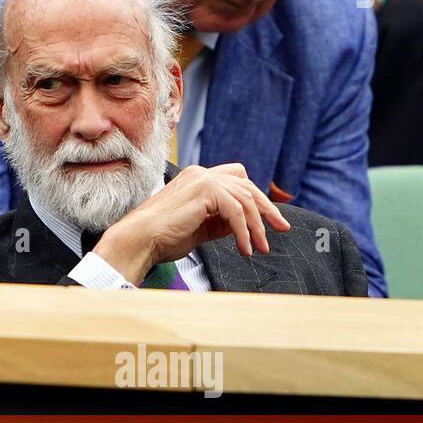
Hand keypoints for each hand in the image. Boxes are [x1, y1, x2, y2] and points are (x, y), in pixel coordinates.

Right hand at [92, 164, 290, 284]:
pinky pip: (236, 212)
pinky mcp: (205, 191)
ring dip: (257, 226)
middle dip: (267, 209)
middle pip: (247, 186)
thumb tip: (246, 224)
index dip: (255, 198)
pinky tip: (245, 248)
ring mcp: (203, 179)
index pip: (237, 179)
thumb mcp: (201, 228)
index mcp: (197, 178)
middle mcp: (201, 173)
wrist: (140, 239)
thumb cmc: (163, 237)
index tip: (268, 219)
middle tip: (281, 229)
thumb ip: (222, 221)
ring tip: (260, 248)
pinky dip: (244, 232)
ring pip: (245, 199)